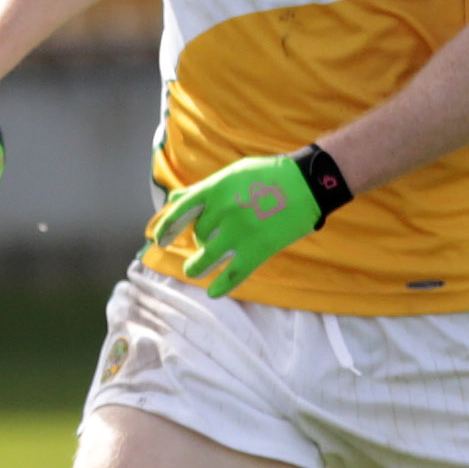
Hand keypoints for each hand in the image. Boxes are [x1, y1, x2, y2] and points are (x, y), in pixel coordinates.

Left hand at [147, 148, 342, 296]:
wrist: (309, 183)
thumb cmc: (269, 175)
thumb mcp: (232, 174)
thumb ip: (203, 189)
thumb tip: (173, 199)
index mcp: (215, 189)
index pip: (180, 211)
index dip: (166, 228)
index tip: (159, 240)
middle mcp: (223, 210)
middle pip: (199, 234)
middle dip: (198, 241)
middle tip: (202, 245)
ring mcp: (240, 231)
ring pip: (208, 256)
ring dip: (196, 267)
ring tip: (192, 271)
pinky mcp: (259, 248)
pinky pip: (235, 273)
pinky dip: (222, 286)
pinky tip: (213, 293)